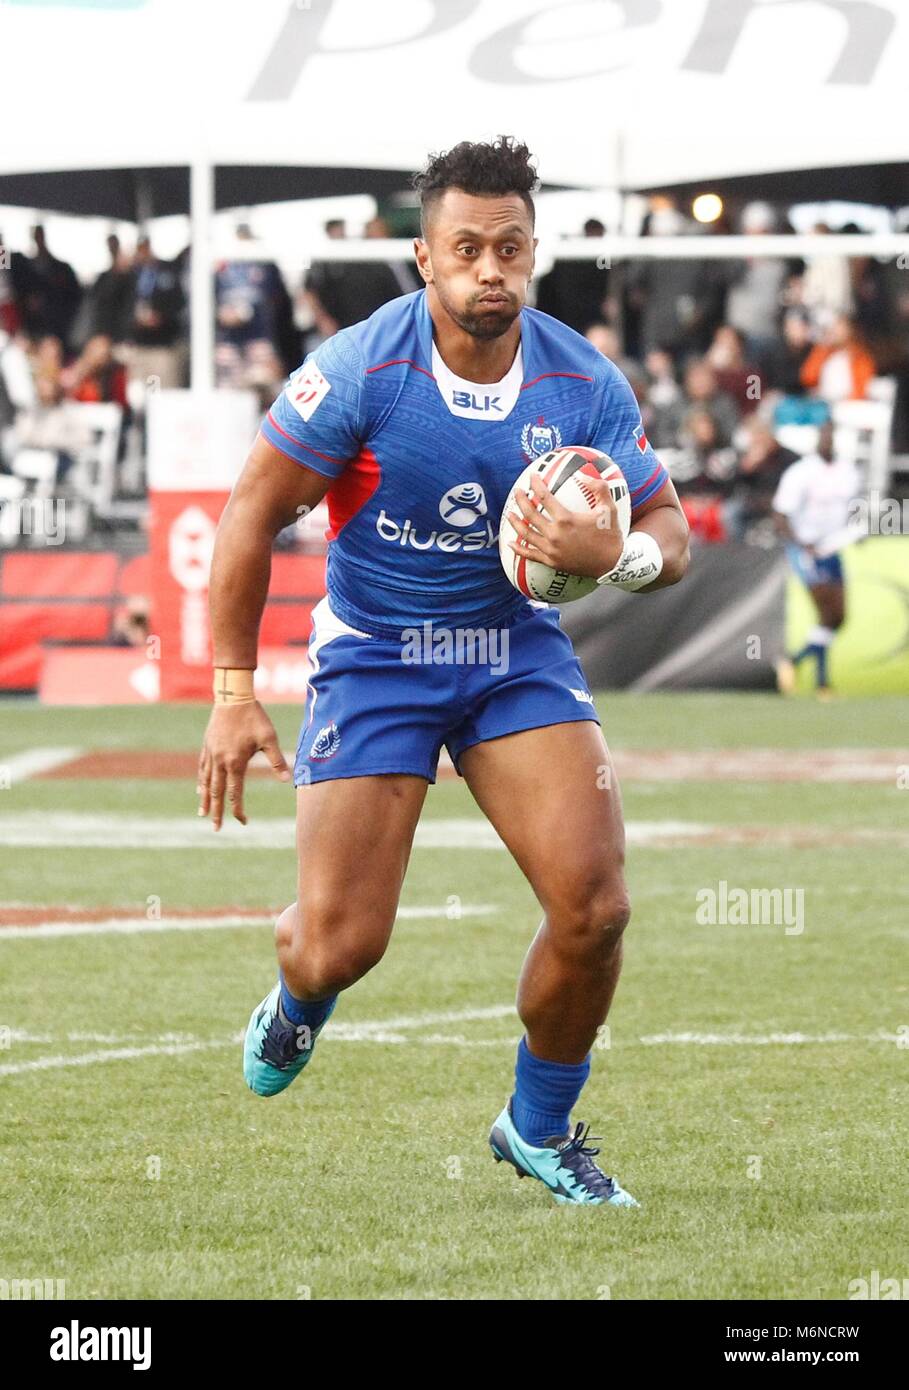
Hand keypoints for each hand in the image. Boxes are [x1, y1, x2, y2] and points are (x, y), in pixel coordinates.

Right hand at [197, 701, 290, 830]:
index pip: (235, 793)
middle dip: (217, 812)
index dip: (238, 810)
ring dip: (205, 800)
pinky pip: (201, 768)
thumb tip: (288, 781)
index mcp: (235, 762)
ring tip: (203, 814)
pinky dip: (201, 781)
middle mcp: (220, 761)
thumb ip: (277, 761)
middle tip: (215, 828)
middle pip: (217, 793)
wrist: (233, 696)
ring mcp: (211, 754)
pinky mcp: (207, 746)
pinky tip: (199, 789)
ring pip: (206, 782)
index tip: (243, 821)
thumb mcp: (269, 738)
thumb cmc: (254, 717)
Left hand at [507, 471, 624, 578]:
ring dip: (515, 522)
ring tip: (510, 513)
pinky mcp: (551, 562)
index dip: (536, 485)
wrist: (612, 564)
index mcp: (566, 519)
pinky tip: (510, 543)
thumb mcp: (609, 508)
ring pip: (526, 534)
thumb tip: (582, 474)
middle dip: (521, 500)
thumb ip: (598, 488)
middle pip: (530, 514)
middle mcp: (555, 534)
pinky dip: (519, 549)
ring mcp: (551, 550)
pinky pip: (530, 555)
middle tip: (517, 492)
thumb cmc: (610, 535)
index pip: (544, 497)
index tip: (532, 477)